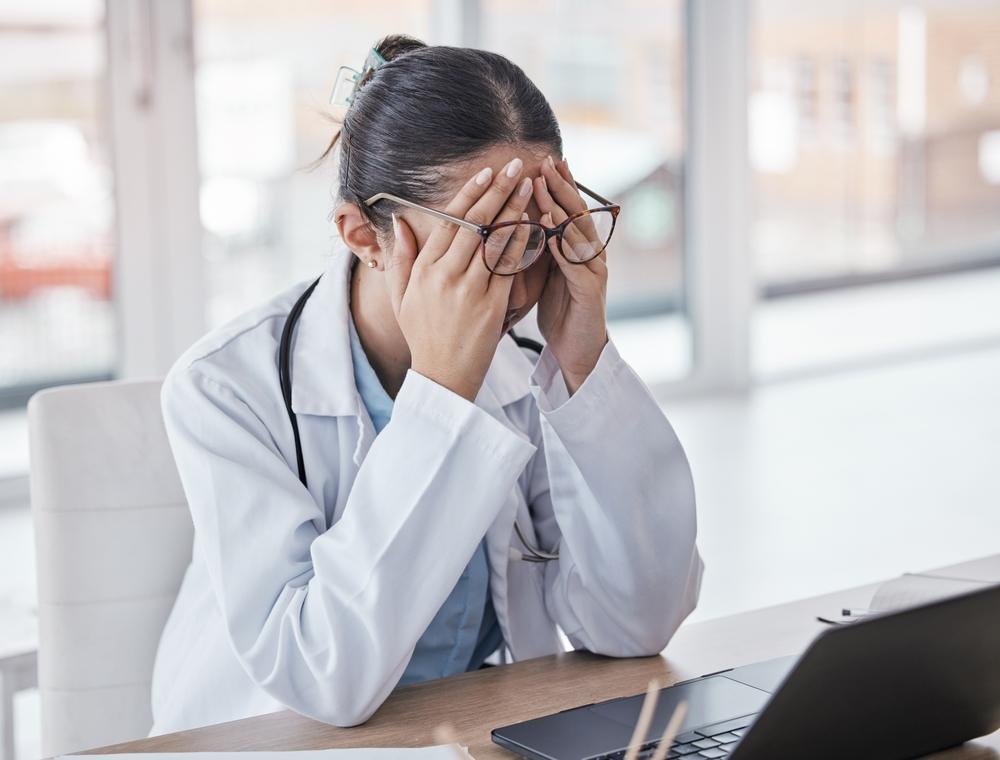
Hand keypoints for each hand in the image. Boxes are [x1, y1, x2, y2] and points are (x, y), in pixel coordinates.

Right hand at [385, 158, 535, 401]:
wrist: (442, 378)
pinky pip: (509, 266)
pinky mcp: (491, 305)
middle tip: (516, 167)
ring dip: (515, 209)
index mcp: (423, 269)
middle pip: (475, 223)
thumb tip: (401, 223)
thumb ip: (401, 258)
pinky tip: (535, 223)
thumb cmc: (423, 336)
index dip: (469, 194)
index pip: (449, 221)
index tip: (485, 173)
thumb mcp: (401, 298)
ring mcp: (469, 290)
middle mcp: (445, 275)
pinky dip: (522, 242)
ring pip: (495, 240)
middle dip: (497, 191)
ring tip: (529, 186)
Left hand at [532, 155, 608, 394]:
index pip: (567, 209)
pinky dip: (562, 246)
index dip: (557, 185)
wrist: (578, 351)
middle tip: (546, 161)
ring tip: (543, 187)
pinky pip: (575, 264)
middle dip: (561, 186)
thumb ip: (538, 247)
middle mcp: (589, 254)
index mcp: (577, 249)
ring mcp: (592, 272)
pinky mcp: (590, 292)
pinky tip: (550, 231)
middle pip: (576, 212)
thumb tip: (515, 220)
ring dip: (559, 208)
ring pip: (577, 233)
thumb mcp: (545, 274)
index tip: (542, 161)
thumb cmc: (561, 311)